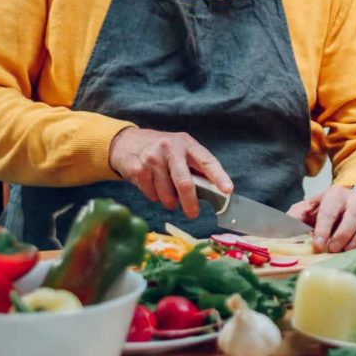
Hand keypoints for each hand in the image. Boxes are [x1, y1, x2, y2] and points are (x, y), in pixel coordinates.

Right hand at [108, 128, 232, 218]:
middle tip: (192, 213)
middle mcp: (170, 148)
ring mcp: (152, 157)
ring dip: (170, 202)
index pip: (206, 161)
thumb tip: (214, 191)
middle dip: (190, 203)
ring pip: (167, 194)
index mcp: (187, 143)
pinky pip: (152, 195)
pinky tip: (153, 186)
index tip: (227, 190)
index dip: (219, 176)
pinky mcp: (137, 168)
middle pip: (184, 183)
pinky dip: (155, 197)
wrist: (127, 142)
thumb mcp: (181, 151)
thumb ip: (196, 168)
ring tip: (168, 195)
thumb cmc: (161, 150)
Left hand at [288, 185, 355, 252]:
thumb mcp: (307, 209)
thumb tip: (284, 228)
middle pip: (353, 216)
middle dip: (342, 235)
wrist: (348, 205)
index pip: (330, 210)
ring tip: (344, 252)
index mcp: (336, 194)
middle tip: (332, 249)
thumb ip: (296, 217)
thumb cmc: (324, 211)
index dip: (323, 229)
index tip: (318, 245)